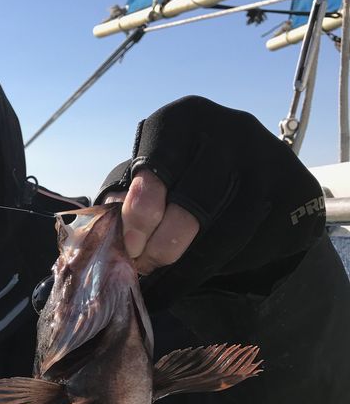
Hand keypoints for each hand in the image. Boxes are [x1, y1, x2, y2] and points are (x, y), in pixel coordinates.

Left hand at [97, 96, 324, 308]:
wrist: (253, 176)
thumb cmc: (185, 176)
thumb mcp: (155, 174)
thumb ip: (132, 199)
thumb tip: (109, 236)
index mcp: (185, 118)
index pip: (160, 165)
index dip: (141, 212)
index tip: (130, 247)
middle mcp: (231, 130)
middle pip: (197, 199)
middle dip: (166, 243)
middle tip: (147, 269)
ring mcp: (269, 160)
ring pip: (230, 229)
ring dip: (193, 266)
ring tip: (166, 285)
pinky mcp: (295, 191)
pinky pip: (257, 242)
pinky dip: (224, 267)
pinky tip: (201, 275)